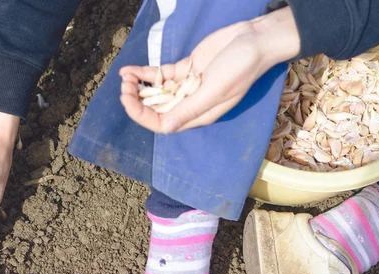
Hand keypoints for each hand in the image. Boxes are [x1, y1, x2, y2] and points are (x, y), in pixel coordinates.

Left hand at [119, 6, 300, 133]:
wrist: (255, 41)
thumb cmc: (240, 68)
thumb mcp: (215, 90)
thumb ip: (190, 109)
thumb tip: (166, 127)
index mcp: (198, 115)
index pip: (162, 123)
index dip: (142, 115)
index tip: (127, 100)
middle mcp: (190, 103)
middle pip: (156, 109)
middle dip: (137, 100)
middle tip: (123, 87)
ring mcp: (187, 86)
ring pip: (157, 92)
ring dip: (139, 87)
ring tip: (125, 77)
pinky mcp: (186, 69)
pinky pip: (161, 75)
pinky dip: (146, 73)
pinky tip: (130, 70)